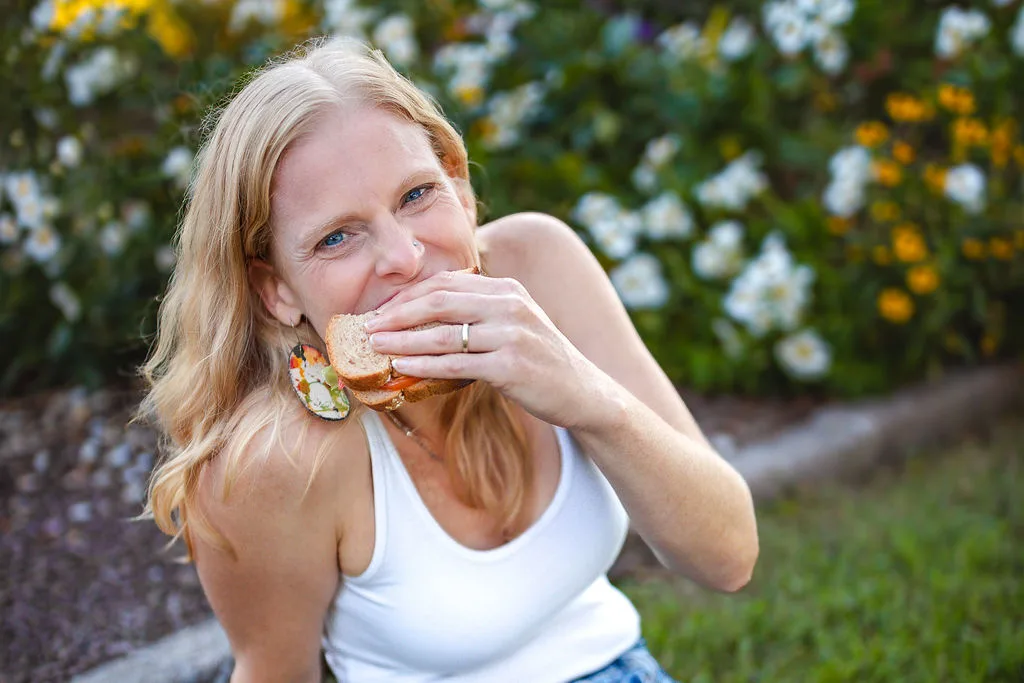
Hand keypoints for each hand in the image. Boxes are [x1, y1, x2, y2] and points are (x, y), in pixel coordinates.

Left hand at [363, 270, 611, 427]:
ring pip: (442, 335)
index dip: (407, 296)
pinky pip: (455, 365)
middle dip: (397, 313)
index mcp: (506, 289)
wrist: (581, 391)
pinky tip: (402, 370)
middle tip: (367, 325)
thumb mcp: (514, 322)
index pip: (445, 284)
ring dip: (402, 341)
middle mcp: (509, 305)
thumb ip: (479, 311)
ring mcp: (511, 335)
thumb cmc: (539, 359)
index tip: (380, 310)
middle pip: (439, 302)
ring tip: (375, 347)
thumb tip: (424, 315)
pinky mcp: (510, 367)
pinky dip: (423, 367)